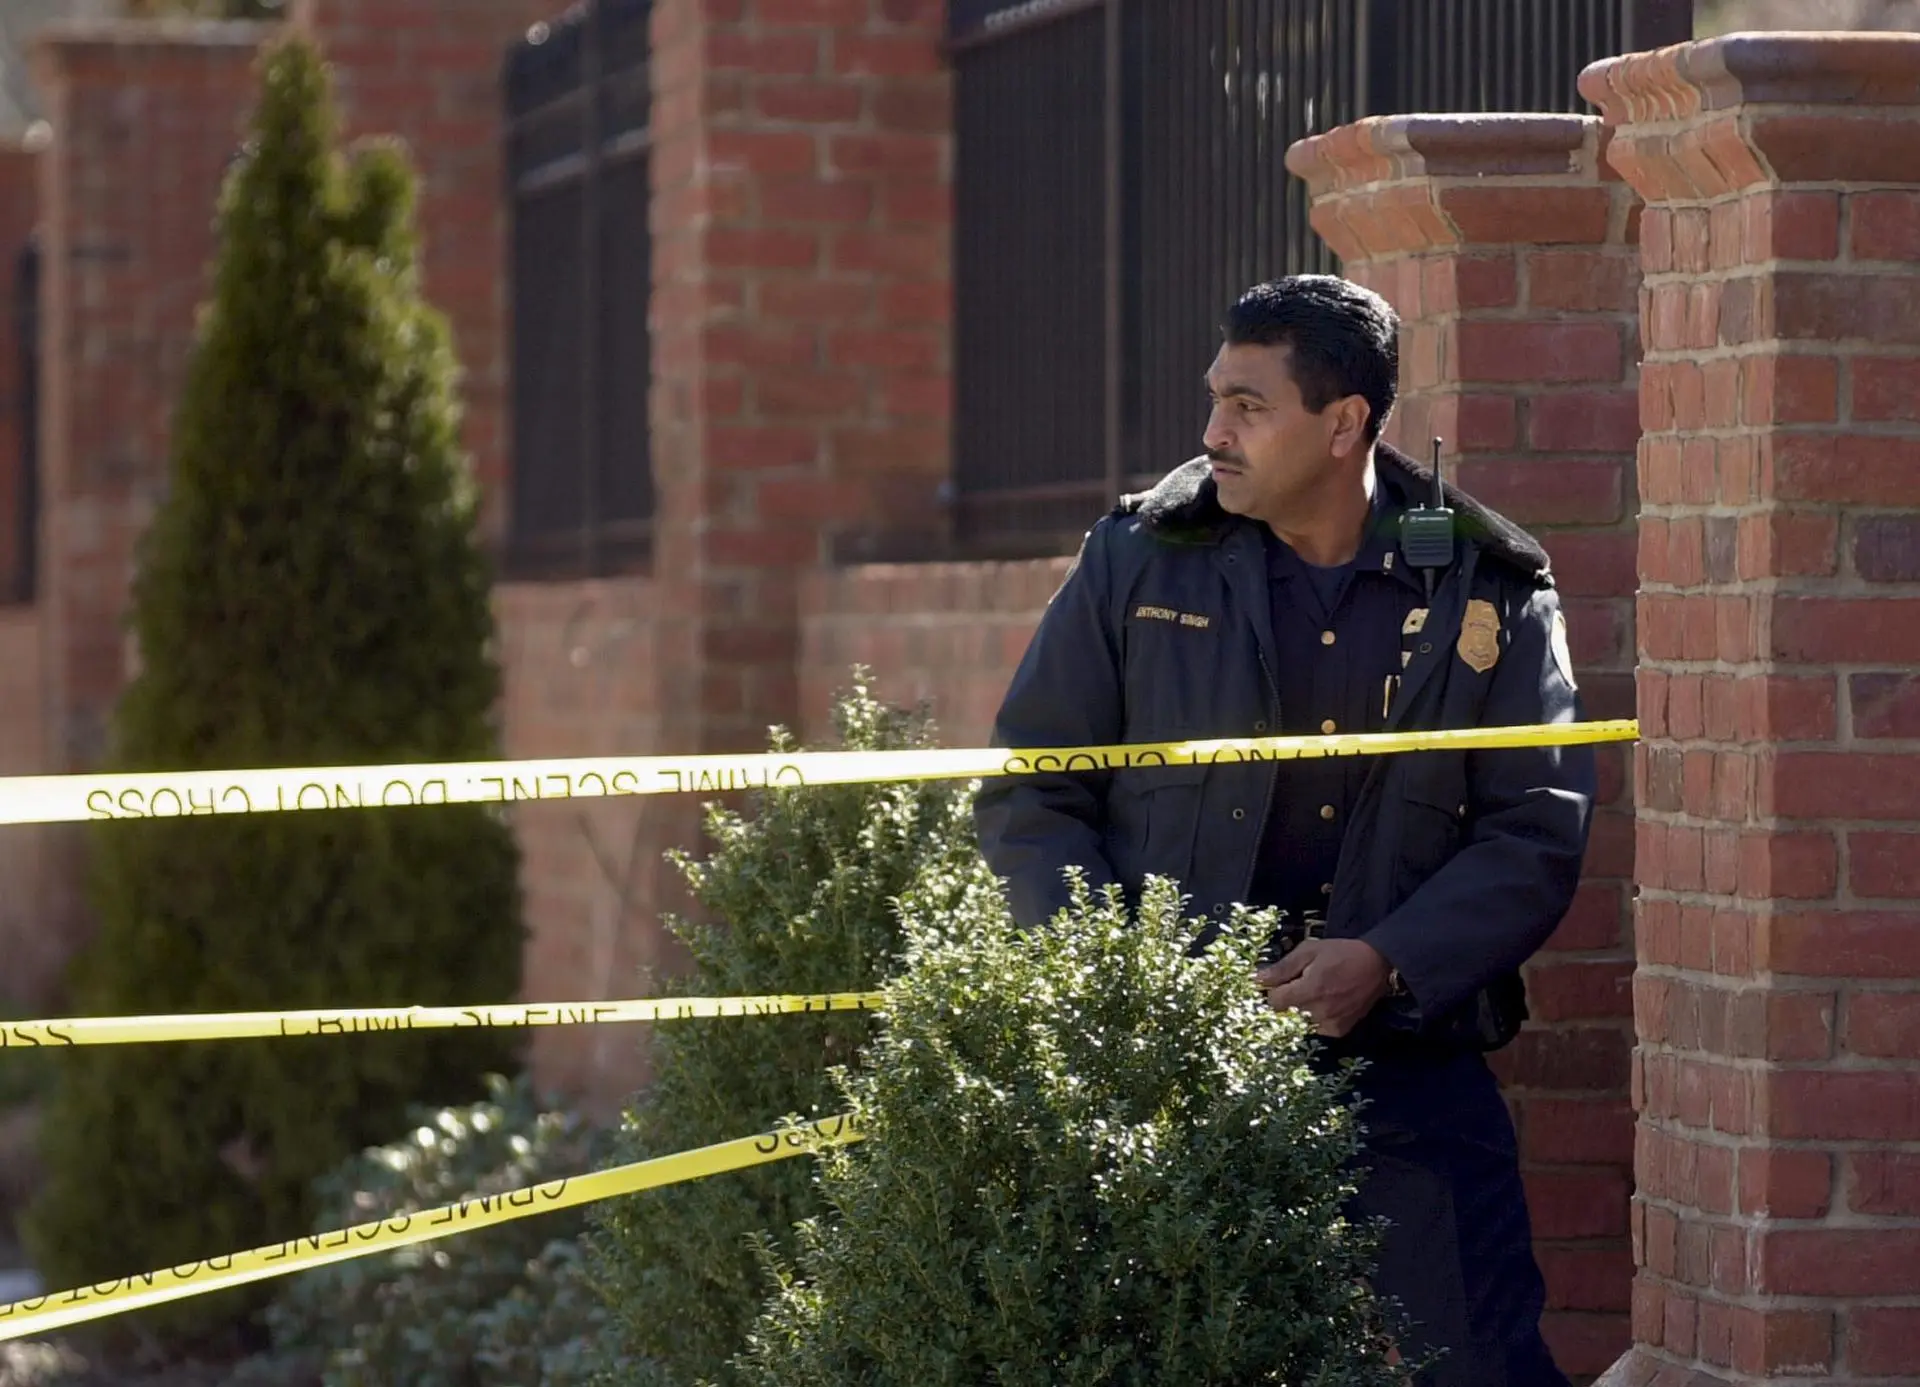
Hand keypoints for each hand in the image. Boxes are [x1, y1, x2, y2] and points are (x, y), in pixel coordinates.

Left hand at [1255, 938, 1392, 1037]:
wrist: (1376, 963)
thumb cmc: (1341, 953)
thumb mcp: (1309, 951)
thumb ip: (1282, 968)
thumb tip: (1257, 980)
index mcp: (1310, 991)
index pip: (1273, 1002)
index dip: (1273, 990)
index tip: (1280, 981)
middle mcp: (1320, 1012)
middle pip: (1285, 1014)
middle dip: (1286, 1000)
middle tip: (1299, 984)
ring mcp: (1331, 1024)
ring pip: (1299, 1022)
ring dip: (1300, 1010)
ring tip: (1315, 991)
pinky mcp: (1339, 1030)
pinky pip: (1315, 1028)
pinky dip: (1314, 1017)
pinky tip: (1325, 1002)